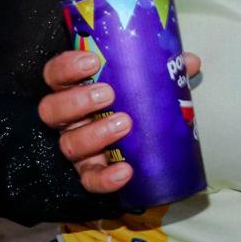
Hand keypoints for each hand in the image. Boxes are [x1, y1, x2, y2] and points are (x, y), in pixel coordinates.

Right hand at [39, 49, 202, 194]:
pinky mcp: (91, 173)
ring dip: (94, 134)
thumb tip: (188, 62)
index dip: (66, 67)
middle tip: (108, 94)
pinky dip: (105, 177)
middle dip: (77, 100)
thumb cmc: (136, 105)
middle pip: (52, 110)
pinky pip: (90, 179)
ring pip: (69, 143)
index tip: (91, 61)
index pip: (55, 74)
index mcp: (76, 90)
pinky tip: (125, 171)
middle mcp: (70, 119)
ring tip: (124, 123)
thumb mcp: (147, 84)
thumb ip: (162, 71)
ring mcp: (77, 147)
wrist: (146, 148)